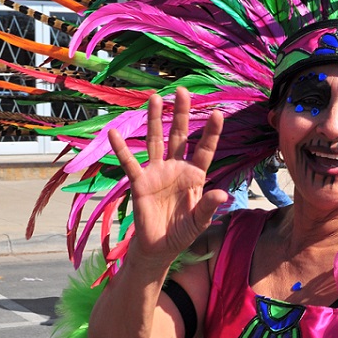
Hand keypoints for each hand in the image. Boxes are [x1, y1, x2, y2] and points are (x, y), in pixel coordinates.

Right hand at [108, 87, 227, 263]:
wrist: (159, 247)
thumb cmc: (182, 233)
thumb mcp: (199, 222)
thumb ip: (208, 207)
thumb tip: (222, 194)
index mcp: (194, 176)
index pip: (204, 150)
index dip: (211, 133)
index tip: (218, 113)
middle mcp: (176, 168)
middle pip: (179, 136)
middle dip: (181, 114)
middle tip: (182, 91)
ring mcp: (157, 172)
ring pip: (156, 141)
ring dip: (154, 120)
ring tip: (155, 98)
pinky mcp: (140, 182)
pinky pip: (129, 163)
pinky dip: (121, 149)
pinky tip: (114, 133)